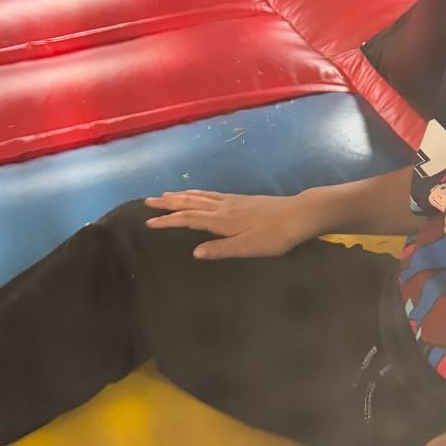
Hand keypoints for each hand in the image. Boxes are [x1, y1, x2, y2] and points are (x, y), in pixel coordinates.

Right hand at [143, 190, 318, 259]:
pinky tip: (198, 194)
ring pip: (200, 196)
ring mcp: (232, 201)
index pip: (188, 219)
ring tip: (165, 194)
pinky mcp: (241, 199)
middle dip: (168, 202)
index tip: (148, 222)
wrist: (298, 215)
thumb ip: (221, 249)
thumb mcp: (247, 248)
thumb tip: (194, 252)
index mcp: (222, 220)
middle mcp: (223, 207)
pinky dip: (198, 193)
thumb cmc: (274, 236)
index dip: (168, 220)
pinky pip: (211, 194)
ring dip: (180, 195)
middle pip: (190, 202)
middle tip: (147, 201)